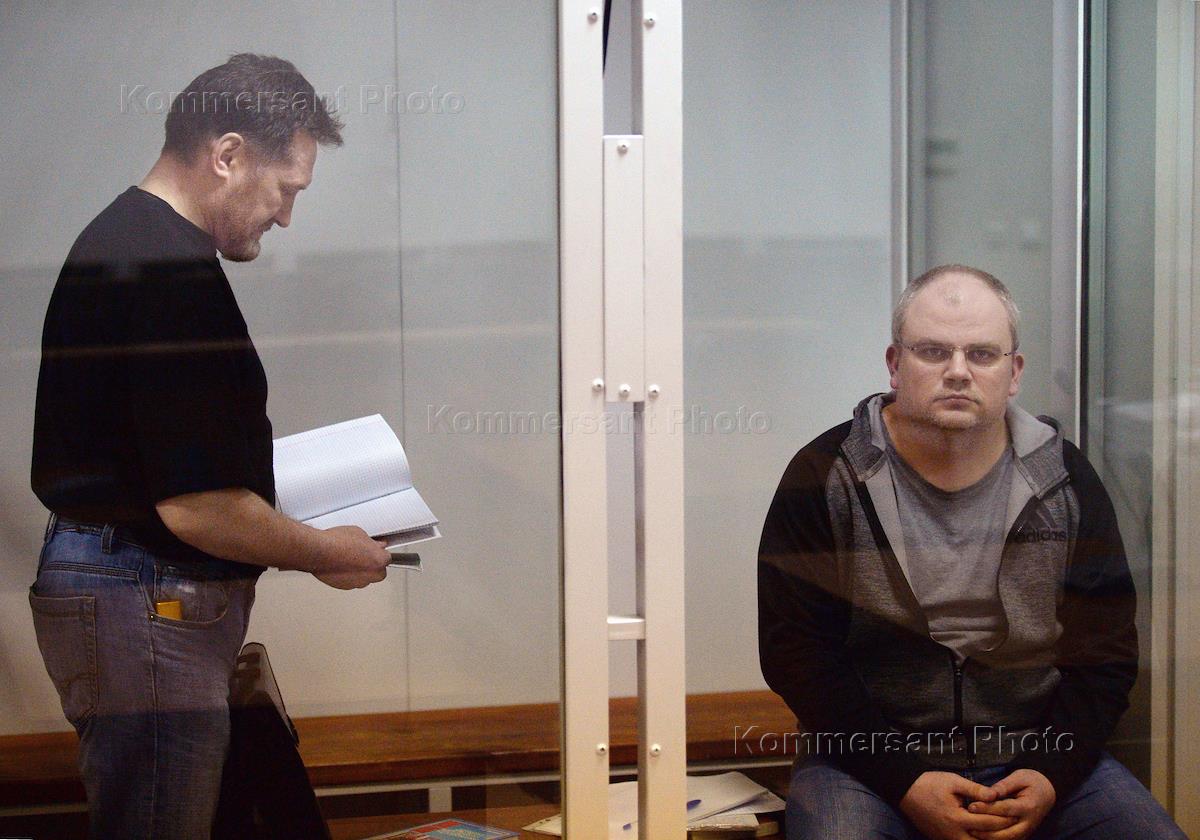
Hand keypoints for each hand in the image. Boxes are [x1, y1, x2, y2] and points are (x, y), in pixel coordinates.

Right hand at [312, 526, 391, 589]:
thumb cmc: (337, 542)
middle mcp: (371, 575)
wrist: (318, 552)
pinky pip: (352, 581)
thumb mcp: (359, 534)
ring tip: (350, 558)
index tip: (376, 550)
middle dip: (373, 565)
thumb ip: (372, 543)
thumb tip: (376, 545)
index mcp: (379, 561)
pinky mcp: (345, 587)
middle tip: (364, 554)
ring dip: (361, 571)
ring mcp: (358, 583)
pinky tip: (342, 564)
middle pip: (379, 572)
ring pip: (365, 578)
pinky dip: (349, 575)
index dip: (380, 553)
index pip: (387, 558)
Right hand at [900, 771, 1016, 839]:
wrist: (904, 791)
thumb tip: (996, 795)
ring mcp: (946, 839)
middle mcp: (953, 834)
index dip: (1004, 819)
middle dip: (999, 836)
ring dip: (986, 839)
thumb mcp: (953, 781)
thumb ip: (975, 790)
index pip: (989, 823)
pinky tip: (982, 834)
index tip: (1016, 814)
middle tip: (1012, 827)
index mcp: (957, 818)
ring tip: (999, 832)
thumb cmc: (929, 783)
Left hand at [966, 769, 1055, 839]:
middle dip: (986, 828)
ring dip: (989, 837)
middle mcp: (1029, 822)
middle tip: (968, 821)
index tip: (971, 806)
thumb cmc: (1032, 781)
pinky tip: (982, 836)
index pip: (1005, 810)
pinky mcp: (1024, 834)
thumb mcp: (1019, 777)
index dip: (987, 808)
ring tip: (971, 831)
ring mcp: (1028, 831)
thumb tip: (989, 793)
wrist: (1048, 791)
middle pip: (1006, 830)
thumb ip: (1004, 785)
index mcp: (1028, 806)